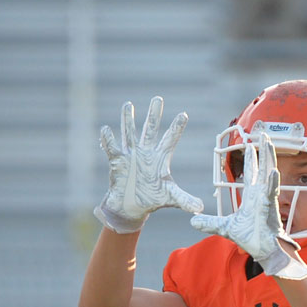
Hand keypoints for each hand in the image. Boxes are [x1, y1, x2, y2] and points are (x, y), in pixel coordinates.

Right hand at [95, 96, 201, 232]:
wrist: (132, 208)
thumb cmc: (152, 200)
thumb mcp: (171, 199)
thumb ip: (185, 200)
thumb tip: (201, 208)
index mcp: (160, 158)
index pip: (170, 140)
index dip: (176, 128)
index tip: (183, 115)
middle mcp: (146, 152)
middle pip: (150, 130)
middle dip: (154, 115)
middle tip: (158, 99)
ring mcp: (131, 155)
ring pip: (130, 133)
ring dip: (128, 120)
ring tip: (128, 104)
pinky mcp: (117, 161)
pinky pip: (112, 148)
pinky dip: (108, 139)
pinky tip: (106, 129)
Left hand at [190, 135, 306, 279]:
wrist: (262, 250)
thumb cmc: (250, 238)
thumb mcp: (225, 228)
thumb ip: (210, 222)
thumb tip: (192, 221)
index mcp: (252, 196)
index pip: (251, 173)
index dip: (251, 159)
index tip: (249, 145)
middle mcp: (260, 193)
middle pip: (262, 167)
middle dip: (263, 150)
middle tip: (263, 133)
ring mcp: (266, 199)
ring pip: (269, 173)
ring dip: (269, 158)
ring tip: (269, 141)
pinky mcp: (270, 208)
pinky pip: (272, 192)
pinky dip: (272, 182)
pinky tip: (273, 172)